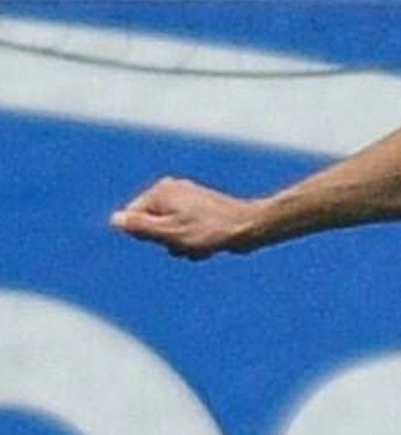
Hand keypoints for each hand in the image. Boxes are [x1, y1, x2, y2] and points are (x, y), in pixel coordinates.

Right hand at [111, 177, 259, 259]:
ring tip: (201, 244)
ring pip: (169, 232)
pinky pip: (184, 231)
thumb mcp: (171, 233)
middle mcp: (171, 189)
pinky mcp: (199, 210)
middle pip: (151, 226)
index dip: (147, 235)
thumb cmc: (212, 231)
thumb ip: (141, 227)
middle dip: (167, 241)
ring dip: (181, 245)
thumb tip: (115, 220)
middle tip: (187, 243)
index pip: (132, 218)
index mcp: (160, 191)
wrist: (251, 227)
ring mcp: (186, 199)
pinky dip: (193, 241)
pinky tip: (209, 244)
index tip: (168, 238)